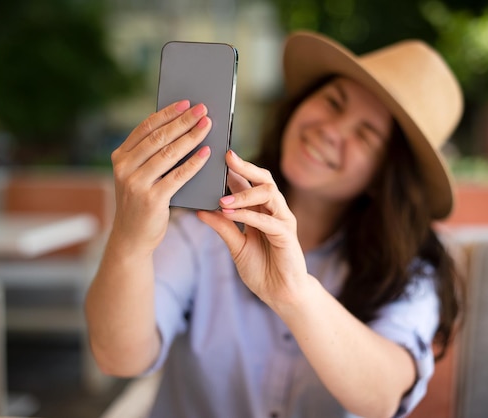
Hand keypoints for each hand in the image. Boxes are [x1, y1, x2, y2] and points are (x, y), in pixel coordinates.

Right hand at [110, 100, 211, 252]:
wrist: (132, 237)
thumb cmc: (141, 201)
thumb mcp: (137, 175)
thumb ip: (151, 155)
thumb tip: (182, 127)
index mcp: (120, 157)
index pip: (145, 128)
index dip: (167, 113)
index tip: (186, 103)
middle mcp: (124, 168)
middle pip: (159, 138)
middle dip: (183, 121)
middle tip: (203, 110)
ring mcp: (136, 184)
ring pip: (169, 154)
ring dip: (191, 137)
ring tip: (207, 126)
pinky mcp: (151, 200)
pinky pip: (178, 176)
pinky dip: (194, 163)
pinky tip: (206, 152)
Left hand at [197, 151, 309, 306]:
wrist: (280, 293)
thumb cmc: (261, 268)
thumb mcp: (235, 245)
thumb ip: (222, 226)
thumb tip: (200, 210)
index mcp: (261, 210)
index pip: (248, 182)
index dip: (234, 169)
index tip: (215, 157)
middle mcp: (273, 210)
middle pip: (263, 179)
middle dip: (245, 167)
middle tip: (226, 158)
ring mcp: (282, 220)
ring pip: (268, 193)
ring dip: (244, 194)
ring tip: (222, 199)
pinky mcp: (287, 235)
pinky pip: (268, 220)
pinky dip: (248, 215)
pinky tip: (230, 214)